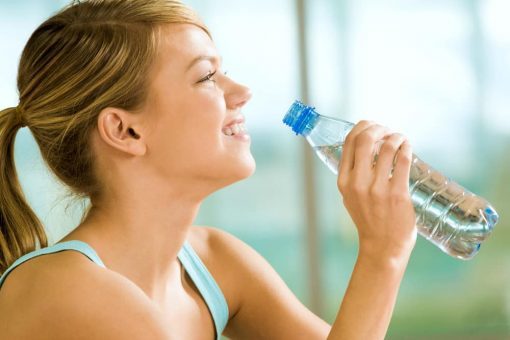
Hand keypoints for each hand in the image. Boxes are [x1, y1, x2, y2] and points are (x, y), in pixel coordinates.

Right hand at [337, 121, 416, 260]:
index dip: (362, 127)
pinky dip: (406, 148)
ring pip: (386, 147)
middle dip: (379, 127)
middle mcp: (358, 183)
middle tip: (388, 130)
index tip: (372, 126)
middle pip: (365, 139)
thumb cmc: (369, 220)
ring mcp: (378, 188)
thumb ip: (354, 175)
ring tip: (401, 138)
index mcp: (344, 181)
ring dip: (396, 136)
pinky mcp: (397, 194)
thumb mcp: (351, 197)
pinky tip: (407, 147)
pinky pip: (403, 160)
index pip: (348, 142)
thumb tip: (365, 148)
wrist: (382, 247)